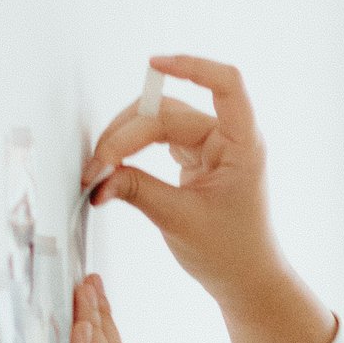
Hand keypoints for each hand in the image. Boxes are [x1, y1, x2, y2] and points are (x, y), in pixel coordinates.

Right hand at [78, 54, 336, 342]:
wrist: (246, 279)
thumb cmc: (230, 252)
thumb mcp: (178, 220)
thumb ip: (137, 190)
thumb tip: (99, 176)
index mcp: (241, 145)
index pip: (225, 85)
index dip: (192, 66)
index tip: (154, 64)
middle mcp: (227, 138)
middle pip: (169, 111)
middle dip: (127, 132)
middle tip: (97, 167)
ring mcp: (210, 146)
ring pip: (157, 123)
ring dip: (124, 140)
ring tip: (98, 172)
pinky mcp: (193, 157)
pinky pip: (156, 139)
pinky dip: (131, 151)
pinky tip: (111, 168)